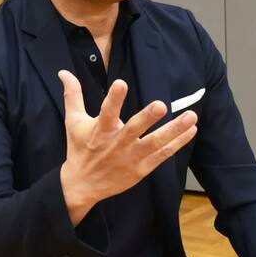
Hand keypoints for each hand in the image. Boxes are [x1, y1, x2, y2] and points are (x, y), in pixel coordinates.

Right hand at [58, 70, 197, 225]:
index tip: (121, 83)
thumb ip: (73, 95)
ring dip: (174, 130)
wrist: (83, 185)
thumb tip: (64, 72)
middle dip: (147, 118)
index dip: (114, 99)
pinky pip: (162, 155)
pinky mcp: (141, 169)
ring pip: (154, 144)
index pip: (106, 113)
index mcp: (100, 132)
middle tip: (161, 105)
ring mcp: (131, 158)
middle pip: (133, 130)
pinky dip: (177, 144)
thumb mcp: (73, 121)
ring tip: (191, 116)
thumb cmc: (80, 149)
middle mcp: (116, 144)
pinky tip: (191, 130)